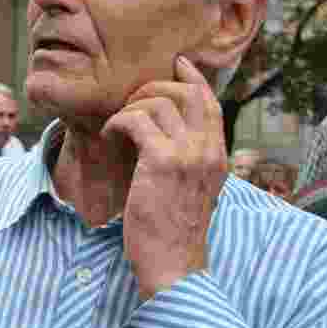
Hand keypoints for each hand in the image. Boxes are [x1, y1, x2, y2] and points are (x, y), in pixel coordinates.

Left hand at [102, 56, 227, 300]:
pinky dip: (116, 123)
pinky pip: (135, 120)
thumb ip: (187, 159)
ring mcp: (188, 154)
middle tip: (130, 103)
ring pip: (158, 102)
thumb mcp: (190, 188)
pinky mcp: (161, 161)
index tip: (177, 62)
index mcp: (218, 155)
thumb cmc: (173, 229)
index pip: (210, 102)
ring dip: (130, 106)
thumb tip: (165, 133)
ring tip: (116, 126)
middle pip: (185, 92)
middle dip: (152, 88)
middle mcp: (208, 150)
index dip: (192, 77)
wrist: (173, 265)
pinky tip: (108, 136)